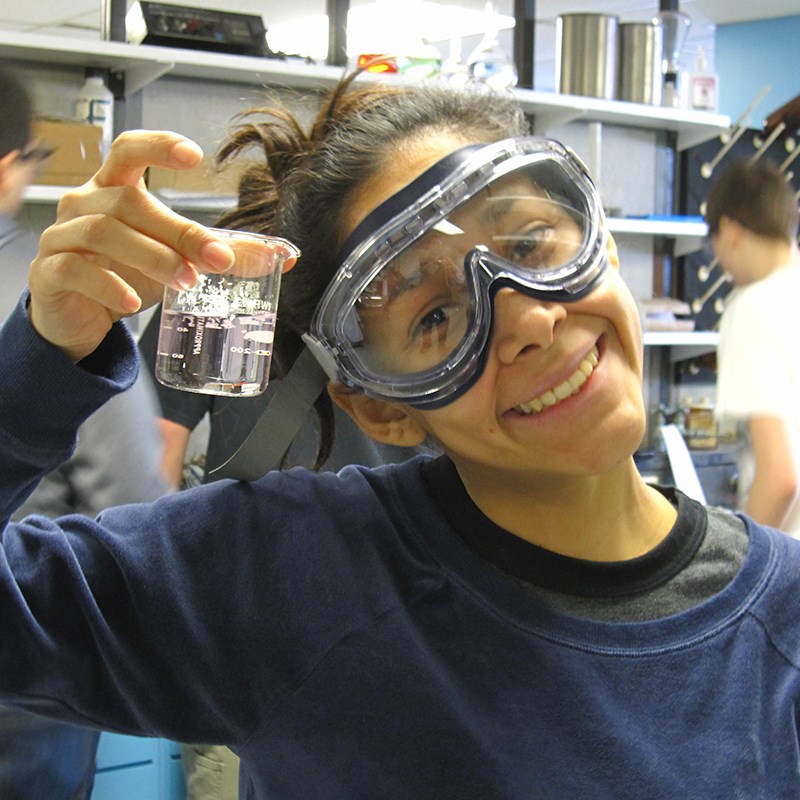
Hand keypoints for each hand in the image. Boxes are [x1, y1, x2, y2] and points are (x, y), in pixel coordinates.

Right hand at [28, 130, 238, 361]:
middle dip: (179, 230)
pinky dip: (108, 284)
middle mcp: (84, 204)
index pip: (128, 150)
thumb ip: (223, 253)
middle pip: (130, 202)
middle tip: (217, 259)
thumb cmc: (127, 272)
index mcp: (114, 189)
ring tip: (186, 281)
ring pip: (104, 232)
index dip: (158, 146)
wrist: (79, 312)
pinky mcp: (50, 272)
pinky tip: (135, 301)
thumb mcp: (176, 258)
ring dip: (152, 256)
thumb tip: (283, 256)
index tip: (195, 157)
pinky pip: (75, 269)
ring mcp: (62, 236)